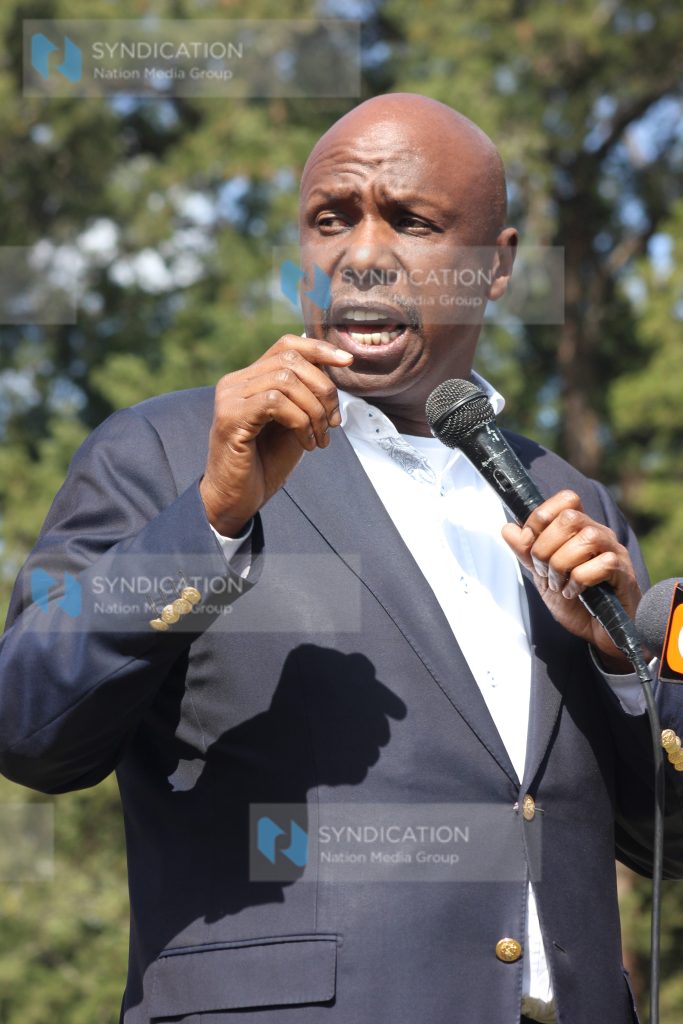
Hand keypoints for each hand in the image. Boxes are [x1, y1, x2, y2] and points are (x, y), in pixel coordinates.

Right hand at [200, 335, 352, 536]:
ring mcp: (229, 398)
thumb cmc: (265, 464)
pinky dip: (301, 422)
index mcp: (249, 379)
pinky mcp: (230, 417)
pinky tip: (306, 443)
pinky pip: (276, 403)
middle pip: (290, 360)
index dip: (319, 348)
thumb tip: (335, 369)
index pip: (286, 345)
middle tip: (334, 422)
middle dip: (323, 388)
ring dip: (314, 411)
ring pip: (286, 380)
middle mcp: (235, 382)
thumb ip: (307, 396)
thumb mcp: (295, 423)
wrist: (238, 500)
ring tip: (320, 438)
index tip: (346, 361)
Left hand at [501, 490, 642, 671]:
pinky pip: (602, 564)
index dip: (541, 517)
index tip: (530, 544)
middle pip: (571, 517)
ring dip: (561, 565)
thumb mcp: (542, 575)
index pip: (566, 499)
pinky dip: (579, 581)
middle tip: (543, 570)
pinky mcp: (624, 573)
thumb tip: (508, 528)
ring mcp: (614, 552)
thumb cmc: (575, 600)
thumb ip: (526, 552)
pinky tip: (574, 593)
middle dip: (546, 546)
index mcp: (580, 529)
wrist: (599, 632)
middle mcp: (599, 534)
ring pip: (586, 538)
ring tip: (558, 584)